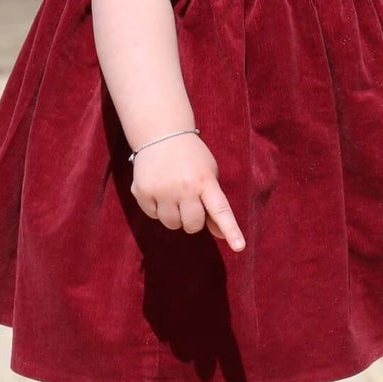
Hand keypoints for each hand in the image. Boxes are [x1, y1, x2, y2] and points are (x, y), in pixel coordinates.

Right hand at [130, 133, 245, 251]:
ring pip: (172, 224)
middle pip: (193, 225)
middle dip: (192, 220)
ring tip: (172, 194)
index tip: (240, 247)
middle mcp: (184, 186)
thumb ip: (215, 205)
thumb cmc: (191, 159)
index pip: (221, 210)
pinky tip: (158, 188)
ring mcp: (162, 189)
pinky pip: (153, 215)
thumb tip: (221, 236)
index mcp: (206, 181)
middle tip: (189, 202)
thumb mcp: (208, 176)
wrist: (161, 134)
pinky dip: (156, 208)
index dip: (231, 230)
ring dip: (174, 216)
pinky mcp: (142, 191)